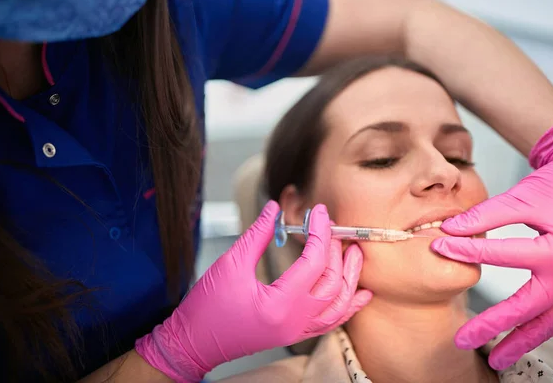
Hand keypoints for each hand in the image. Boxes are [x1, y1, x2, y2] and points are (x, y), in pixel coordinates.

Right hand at [135, 201, 371, 381]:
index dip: (320, 232)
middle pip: (332, 282)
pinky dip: (348, 306)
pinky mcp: (294, 335)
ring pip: (339, 306)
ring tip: (355, 253)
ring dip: (351, 278)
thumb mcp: (230, 264)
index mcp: (279, 304)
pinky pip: (331, 322)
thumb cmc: (206, 307)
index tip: (319, 211)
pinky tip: (360, 293)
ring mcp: (296, 332)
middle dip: (336, 250)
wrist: (193, 343)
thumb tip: (273, 209)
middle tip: (332, 226)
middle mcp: (294, 322)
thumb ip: (256, 234)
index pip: (314, 262)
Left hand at [431, 116, 552, 369]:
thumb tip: (448, 229)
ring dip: (520, 342)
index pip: (506, 256)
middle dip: (493, 325)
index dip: (468, 251)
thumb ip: (486, 214)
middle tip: (462, 338)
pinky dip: (536, 331)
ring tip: (494, 360)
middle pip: (527, 307)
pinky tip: (516, 342)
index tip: (439, 247)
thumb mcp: (522, 196)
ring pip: (547, 322)